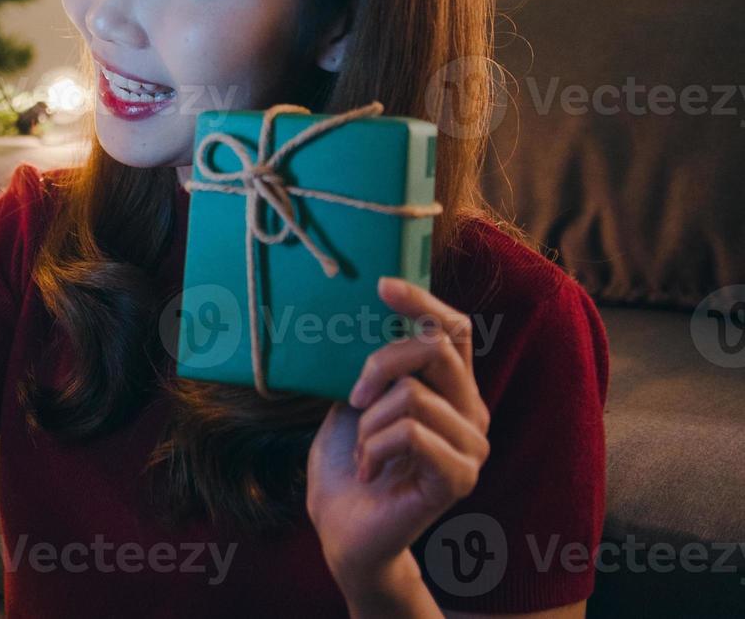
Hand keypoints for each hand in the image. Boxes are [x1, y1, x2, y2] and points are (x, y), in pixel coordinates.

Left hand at [306, 276, 490, 599]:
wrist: (341, 525)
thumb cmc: (349, 461)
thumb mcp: (356, 399)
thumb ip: (375, 363)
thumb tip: (362, 310)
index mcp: (451, 389)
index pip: (455, 330)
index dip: (423, 303)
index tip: (382, 286)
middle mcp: (471, 412)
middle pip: (436, 349)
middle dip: (380, 363)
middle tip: (354, 396)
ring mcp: (471, 447)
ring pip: (414, 395)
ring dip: (370, 422)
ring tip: (365, 450)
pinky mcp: (460, 477)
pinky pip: (412, 433)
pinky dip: (376, 447)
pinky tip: (371, 469)